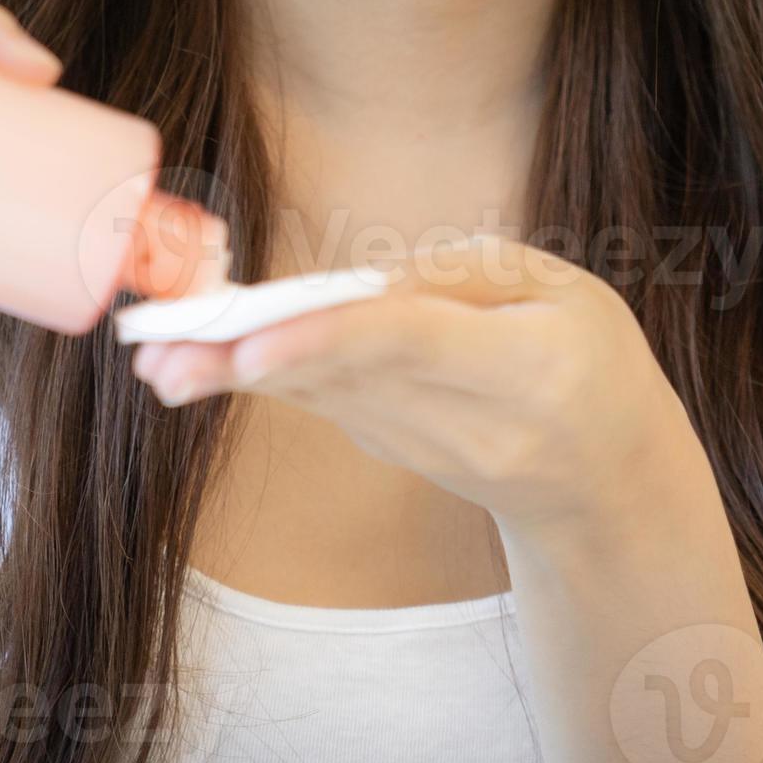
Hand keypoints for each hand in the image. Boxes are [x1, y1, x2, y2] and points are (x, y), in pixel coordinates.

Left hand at [126, 233, 704, 541]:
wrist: (608, 487)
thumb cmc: (593, 362)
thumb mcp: (569, 293)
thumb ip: (468, 275)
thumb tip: (364, 281)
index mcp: (524, 370)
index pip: (411, 347)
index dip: (328, 341)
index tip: (253, 344)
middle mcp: (463, 424)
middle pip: (344, 379)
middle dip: (248, 362)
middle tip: (161, 353)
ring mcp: (423, 452)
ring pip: (319, 397)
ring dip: (231, 373)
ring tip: (154, 355)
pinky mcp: (393, 452)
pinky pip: (326, 403)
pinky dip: (264, 374)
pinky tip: (198, 357)